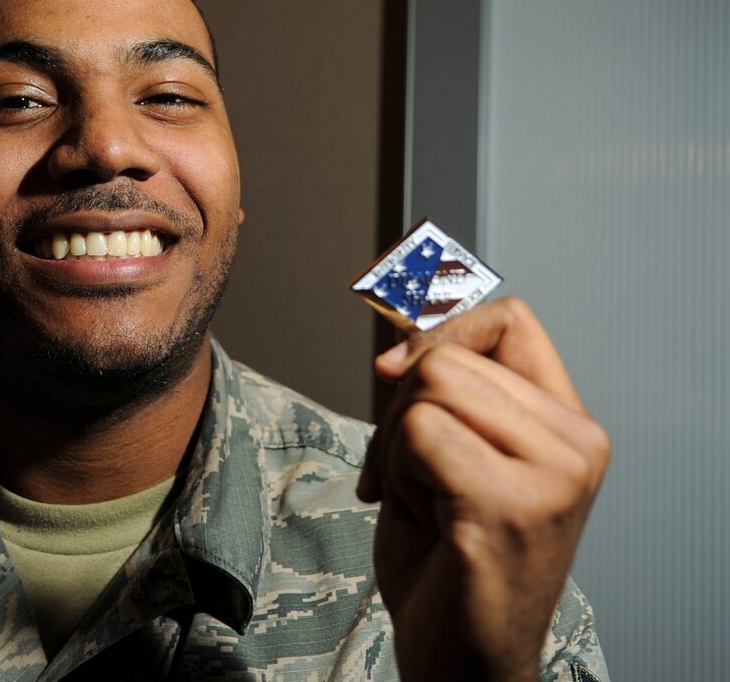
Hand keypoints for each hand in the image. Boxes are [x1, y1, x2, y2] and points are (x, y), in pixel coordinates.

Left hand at [358, 297, 610, 681]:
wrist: (462, 659)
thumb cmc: (448, 561)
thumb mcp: (449, 453)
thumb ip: (443, 390)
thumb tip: (405, 333)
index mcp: (566, 425)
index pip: (509, 320)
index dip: (443, 329)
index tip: (398, 369)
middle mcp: (574, 445)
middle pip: (449, 357)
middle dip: (398, 408)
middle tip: (406, 473)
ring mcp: (552, 475)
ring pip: (430, 388)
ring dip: (395, 445)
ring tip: (421, 499)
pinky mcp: (513, 505)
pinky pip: (418, 435)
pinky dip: (395, 473)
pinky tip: (423, 519)